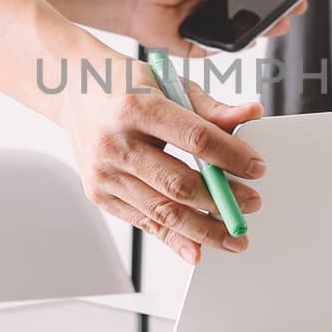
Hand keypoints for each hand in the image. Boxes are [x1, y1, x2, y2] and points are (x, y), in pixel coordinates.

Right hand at [65, 59, 265, 264]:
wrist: (74, 91)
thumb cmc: (127, 86)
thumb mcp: (170, 84)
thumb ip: (212, 107)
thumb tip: (252, 114)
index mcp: (137, 107)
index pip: (196, 138)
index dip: (231, 156)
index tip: (257, 168)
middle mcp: (116, 143)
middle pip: (178, 183)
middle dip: (222, 199)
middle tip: (252, 205)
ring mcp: (104, 173)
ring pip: (163, 210)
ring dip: (204, 228)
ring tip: (234, 237)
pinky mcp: (99, 194)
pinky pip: (144, 222)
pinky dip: (174, 238)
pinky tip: (199, 248)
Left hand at [124, 0, 307, 55]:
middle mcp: (222, 7)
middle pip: (258, 12)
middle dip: (279, 13)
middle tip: (294, 11)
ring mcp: (215, 28)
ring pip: (246, 33)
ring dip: (262, 30)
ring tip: (277, 24)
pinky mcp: (203, 47)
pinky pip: (224, 48)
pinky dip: (235, 44)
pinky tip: (246, 37)